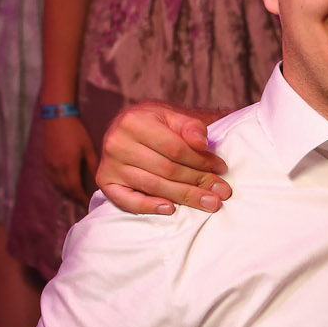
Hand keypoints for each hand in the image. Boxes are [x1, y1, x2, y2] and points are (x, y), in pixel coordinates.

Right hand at [41, 112, 98, 206]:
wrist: (56, 116)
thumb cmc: (75, 131)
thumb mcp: (87, 148)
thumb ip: (93, 165)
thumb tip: (99, 181)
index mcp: (68, 166)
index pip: (74, 190)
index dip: (82, 199)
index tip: (89, 204)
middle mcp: (56, 169)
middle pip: (65, 191)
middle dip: (75, 198)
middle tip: (84, 203)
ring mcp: (48, 166)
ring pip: (57, 187)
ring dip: (67, 193)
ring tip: (77, 197)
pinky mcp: (45, 162)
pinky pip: (52, 180)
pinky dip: (59, 186)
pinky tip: (66, 185)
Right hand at [96, 105, 229, 214]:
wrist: (127, 127)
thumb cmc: (154, 123)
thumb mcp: (172, 117)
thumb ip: (189, 126)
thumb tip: (202, 143)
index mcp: (133, 121)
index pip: (175, 148)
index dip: (201, 160)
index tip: (221, 168)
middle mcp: (116, 143)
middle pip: (166, 169)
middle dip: (198, 181)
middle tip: (222, 192)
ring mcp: (109, 165)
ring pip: (153, 185)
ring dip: (184, 196)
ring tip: (210, 202)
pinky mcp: (105, 182)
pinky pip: (126, 200)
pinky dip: (148, 207)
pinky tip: (170, 209)